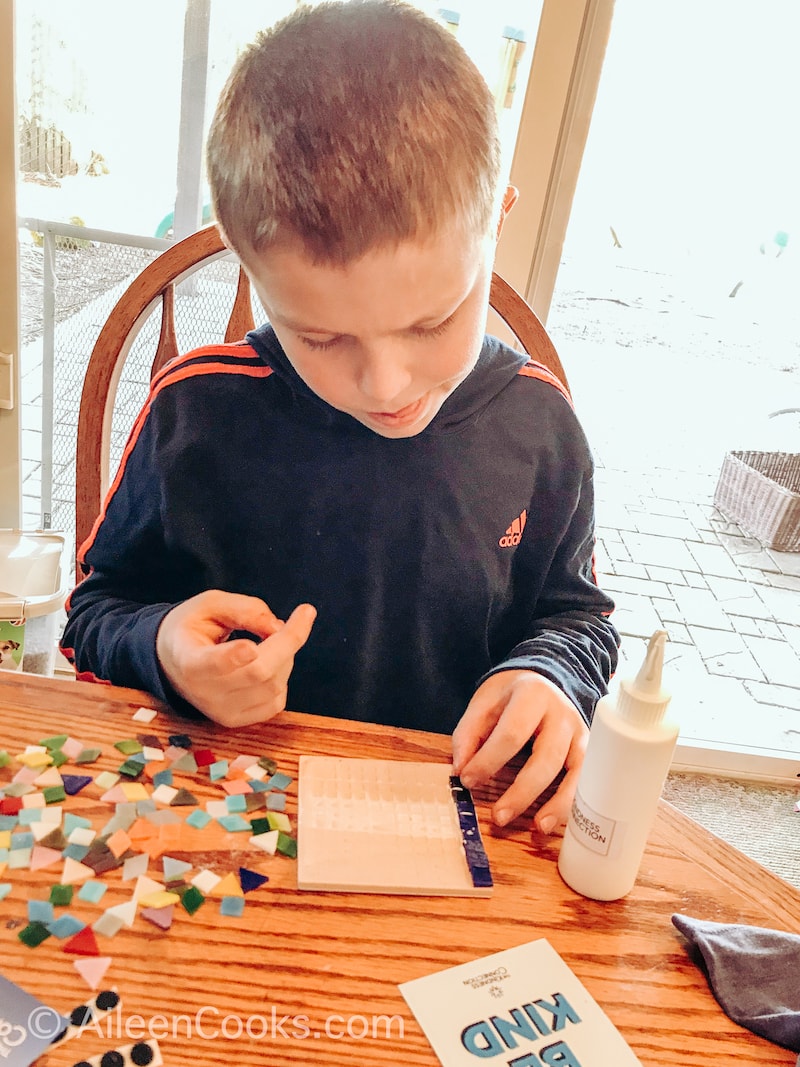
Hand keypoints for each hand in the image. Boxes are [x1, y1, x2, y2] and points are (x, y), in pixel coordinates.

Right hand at [156, 590, 315, 726]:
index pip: (213, 664)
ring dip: (287, 656)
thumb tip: (277, 627)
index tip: (251, 646)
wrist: (173, 661)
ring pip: (274, 686)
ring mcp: (221, 712)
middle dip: (289, 640)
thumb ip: (243, 609)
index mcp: (189, 661)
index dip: (233, 657)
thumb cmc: (193, 628)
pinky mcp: (237, 721)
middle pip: (259, 672)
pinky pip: (276, 701)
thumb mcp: (210, 604)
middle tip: (304, 613)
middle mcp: (203, 693)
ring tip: (275, 637)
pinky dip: (283, 676)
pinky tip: (272, 661)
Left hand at [452, 670, 587, 833]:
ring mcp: (579, 732)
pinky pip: (585, 781)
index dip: (489, 760)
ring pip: (575, 772)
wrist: (545, 679)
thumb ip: (468, 733)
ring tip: (539, 827)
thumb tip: (461, 770)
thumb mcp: (484, 702)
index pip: (512, 732)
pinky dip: (572, 804)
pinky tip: (555, 822)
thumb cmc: (511, 695)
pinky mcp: (588, 750)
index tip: (468, 780)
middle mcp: (561, 714)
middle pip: (546, 758)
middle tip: (498, 817)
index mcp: (532, 695)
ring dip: (558, 804)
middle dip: (522, 791)